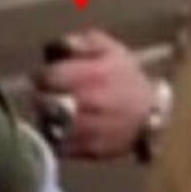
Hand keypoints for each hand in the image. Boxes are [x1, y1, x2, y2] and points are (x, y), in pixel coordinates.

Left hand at [32, 30, 154, 159]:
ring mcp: (87, 129)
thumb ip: (82, 42)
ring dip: (44, 118)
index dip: (40, 76)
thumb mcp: (111, 50)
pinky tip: (60, 129)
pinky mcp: (87, 149)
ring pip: (45, 125)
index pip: (45, 77)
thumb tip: (54, 48)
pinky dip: (52, 137)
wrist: (150, 114)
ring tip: (52, 112)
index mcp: (93, 75)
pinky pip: (56, 145)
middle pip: (40, 102)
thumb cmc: (127, 78)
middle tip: (46, 95)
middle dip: (39, 97)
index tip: (44, 77)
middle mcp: (88, 103)